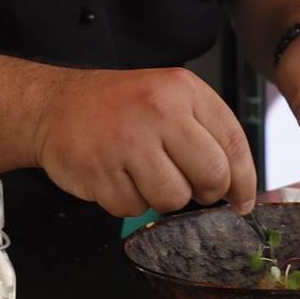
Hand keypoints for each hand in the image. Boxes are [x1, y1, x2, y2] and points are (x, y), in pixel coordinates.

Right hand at [33, 67, 256, 217]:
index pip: (232, 143)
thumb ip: (206, 133)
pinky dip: (128, 201)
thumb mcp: (169, 97)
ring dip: (162, 197)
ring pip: (173, 199)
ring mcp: (126, 141)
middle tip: (189, 187)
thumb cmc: (118, 106)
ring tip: (143, 173)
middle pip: (210, 177)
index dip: (244, 180)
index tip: (242, 200)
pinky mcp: (99, 171)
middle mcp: (157, 111)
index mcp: (182, 90)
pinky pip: (133, 209)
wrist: (55, 105)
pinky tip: (116, 176)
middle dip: (205, 193)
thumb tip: (239, 187)